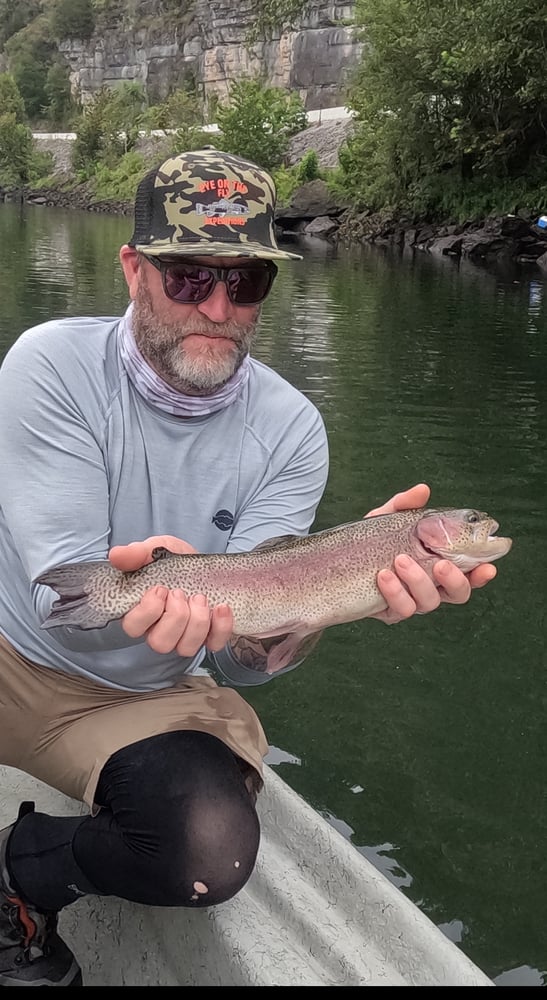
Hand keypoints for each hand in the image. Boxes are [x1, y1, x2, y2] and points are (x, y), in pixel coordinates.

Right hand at [109, 535, 233, 655]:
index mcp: (142, 612)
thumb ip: (137, 553)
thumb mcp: (156, 551)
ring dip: (197, 622)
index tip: (160, 589)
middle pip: (160, 643)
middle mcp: (161, 630)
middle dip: (175, 617)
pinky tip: (221, 607)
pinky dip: (221, 627)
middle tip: (181, 592)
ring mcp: (185, 637)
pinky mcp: (210, 637)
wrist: (205, 564)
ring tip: (201, 597)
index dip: (147, 612)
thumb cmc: (175, 562)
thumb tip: (116, 555)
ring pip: (186, 648)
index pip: (133, 627)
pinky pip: (214, 644)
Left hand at [365, 484, 496, 623]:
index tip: (487, 567)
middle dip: (455, 580)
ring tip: (400, 560)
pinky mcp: (390, 611)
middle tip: (441, 564)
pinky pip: (401, 609)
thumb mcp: (385, 518)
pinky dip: (395, 592)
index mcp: (437, 564)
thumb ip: (404, 504)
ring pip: (429, 602)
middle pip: (458, 594)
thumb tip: (422, 490)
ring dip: (418, 581)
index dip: (481, 574)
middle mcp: (429, 586)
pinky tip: (383, 576)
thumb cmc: (370, 540)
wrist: (336, 562)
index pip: (468, 573)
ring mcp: (411, 600)